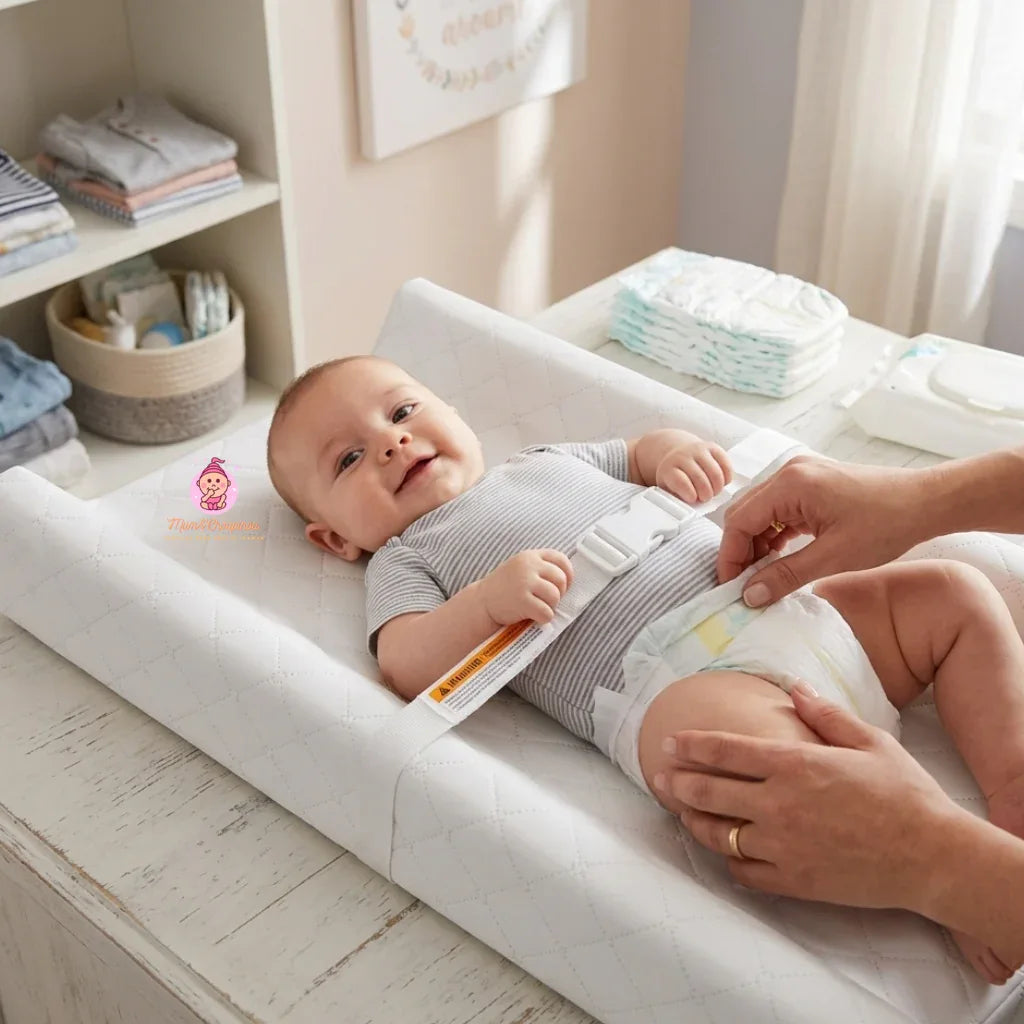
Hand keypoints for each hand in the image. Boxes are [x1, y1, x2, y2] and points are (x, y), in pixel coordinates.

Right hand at [479, 549, 572, 626]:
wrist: (481, 602)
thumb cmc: (505, 588)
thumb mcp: (520, 568)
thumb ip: (540, 568)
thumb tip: (568, 579)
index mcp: (530, 556)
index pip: (560, 559)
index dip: (568, 574)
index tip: (565, 585)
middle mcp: (528, 566)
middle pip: (560, 579)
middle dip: (559, 593)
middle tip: (548, 600)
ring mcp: (525, 583)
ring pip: (555, 596)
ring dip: (551, 606)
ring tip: (540, 608)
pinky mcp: (522, 601)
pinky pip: (547, 612)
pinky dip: (544, 618)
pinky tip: (535, 617)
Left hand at [655, 436, 731, 503]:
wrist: (677, 455)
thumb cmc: (675, 478)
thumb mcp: (669, 489)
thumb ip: (676, 499)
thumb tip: (687, 511)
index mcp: (668, 469)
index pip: (680, 482)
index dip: (689, 494)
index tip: (693, 499)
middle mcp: (683, 456)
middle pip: (700, 479)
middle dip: (706, 494)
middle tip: (704, 498)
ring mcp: (698, 449)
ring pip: (715, 473)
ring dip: (717, 488)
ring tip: (713, 492)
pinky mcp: (712, 447)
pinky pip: (726, 465)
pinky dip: (726, 478)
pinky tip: (721, 482)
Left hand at [659, 686, 962, 911]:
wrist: (933, 856)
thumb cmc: (905, 793)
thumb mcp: (868, 740)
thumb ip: (825, 713)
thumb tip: (794, 687)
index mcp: (794, 764)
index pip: (725, 750)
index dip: (691, 745)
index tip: (669, 742)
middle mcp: (779, 804)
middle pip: (708, 792)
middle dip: (676, 782)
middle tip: (659, 776)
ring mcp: (782, 846)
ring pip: (716, 834)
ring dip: (692, 820)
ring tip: (680, 811)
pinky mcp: (792, 881)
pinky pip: (742, 871)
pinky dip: (727, 860)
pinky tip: (724, 850)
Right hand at [716, 456, 929, 604]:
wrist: (926, 502)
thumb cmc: (887, 524)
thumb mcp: (833, 557)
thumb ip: (786, 575)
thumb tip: (749, 595)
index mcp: (790, 484)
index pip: (739, 521)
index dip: (730, 556)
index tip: (730, 587)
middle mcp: (788, 472)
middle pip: (744, 514)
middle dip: (740, 551)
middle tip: (745, 585)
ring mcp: (799, 476)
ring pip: (759, 513)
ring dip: (756, 544)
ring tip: (764, 576)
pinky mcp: (810, 485)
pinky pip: (778, 510)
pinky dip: (773, 534)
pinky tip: (780, 557)